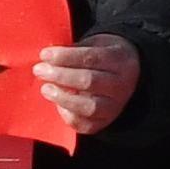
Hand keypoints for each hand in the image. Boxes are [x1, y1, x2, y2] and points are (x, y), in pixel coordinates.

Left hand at [30, 32, 145, 144]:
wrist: (130, 75)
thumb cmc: (104, 58)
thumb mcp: (96, 44)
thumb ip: (75, 50)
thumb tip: (48, 57)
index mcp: (119, 60)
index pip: (90, 58)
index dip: (65, 56)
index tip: (44, 54)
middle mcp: (120, 84)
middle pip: (89, 81)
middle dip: (60, 76)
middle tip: (39, 70)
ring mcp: (114, 106)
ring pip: (88, 107)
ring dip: (62, 97)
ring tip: (45, 89)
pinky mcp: (105, 122)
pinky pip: (85, 124)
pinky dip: (68, 115)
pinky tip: (58, 104)